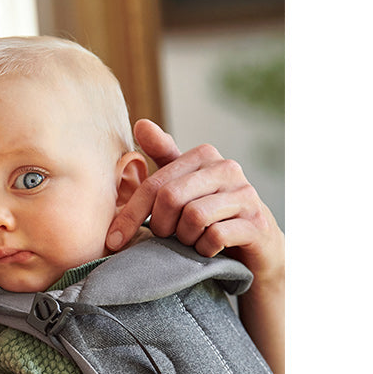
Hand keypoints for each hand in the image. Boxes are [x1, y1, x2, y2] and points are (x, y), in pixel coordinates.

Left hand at [108, 119, 283, 285]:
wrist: (258, 250)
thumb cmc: (213, 216)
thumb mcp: (186, 185)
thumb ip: (164, 157)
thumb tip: (140, 123)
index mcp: (205, 156)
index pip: (154, 184)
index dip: (130, 214)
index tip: (113, 240)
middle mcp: (228, 169)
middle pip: (170, 198)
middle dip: (160, 226)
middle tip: (167, 238)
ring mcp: (246, 195)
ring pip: (193, 217)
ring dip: (185, 239)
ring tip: (191, 242)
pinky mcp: (257, 223)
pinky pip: (215, 236)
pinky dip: (204, 249)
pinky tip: (208, 251)